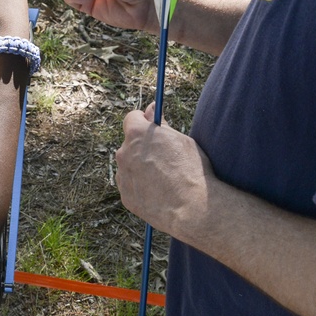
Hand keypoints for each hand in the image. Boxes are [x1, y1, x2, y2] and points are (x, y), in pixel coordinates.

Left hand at [115, 105, 214, 238]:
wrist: (192, 207)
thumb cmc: (191, 169)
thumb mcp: (180, 140)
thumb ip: (161, 124)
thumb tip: (151, 108)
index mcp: (137, 134)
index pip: (132, 118)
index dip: (144, 122)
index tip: (153, 128)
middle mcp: (124, 153)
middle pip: (130, 144)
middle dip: (143, 147)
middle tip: (163, 157)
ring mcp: (123, 176)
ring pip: (129, 166)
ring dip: (140, 168)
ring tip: (164, 179)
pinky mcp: (125, 196)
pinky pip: (131, 185)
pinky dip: (141, 187)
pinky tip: (159, 192)